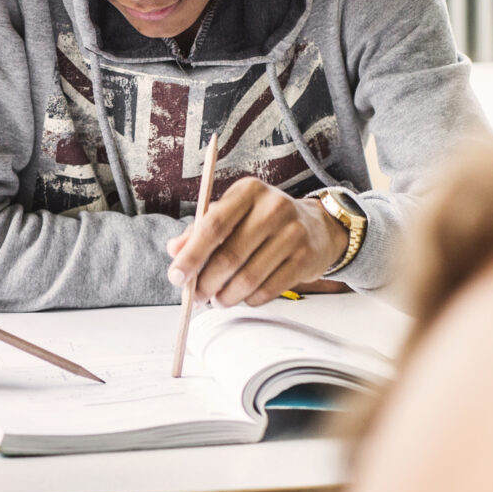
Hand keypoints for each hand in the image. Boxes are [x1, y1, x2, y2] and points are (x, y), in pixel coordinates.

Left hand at [166, 180, 345, 307]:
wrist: (318, 227)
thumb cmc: (264, 221)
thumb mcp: (233, 214)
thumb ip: (200, 230)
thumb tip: (174, 250)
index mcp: (248, 191)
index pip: (213, 225)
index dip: (191, 255)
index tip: (176, 277)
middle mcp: (273, 207)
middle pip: (229, 256)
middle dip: (206, 283)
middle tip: (196, 297)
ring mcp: (293, 233)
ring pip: (248, 278)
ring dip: (226, 296)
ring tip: (218, 300)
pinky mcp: (305, 258)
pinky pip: (269, 289)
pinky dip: (249, 299)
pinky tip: (243, 297)